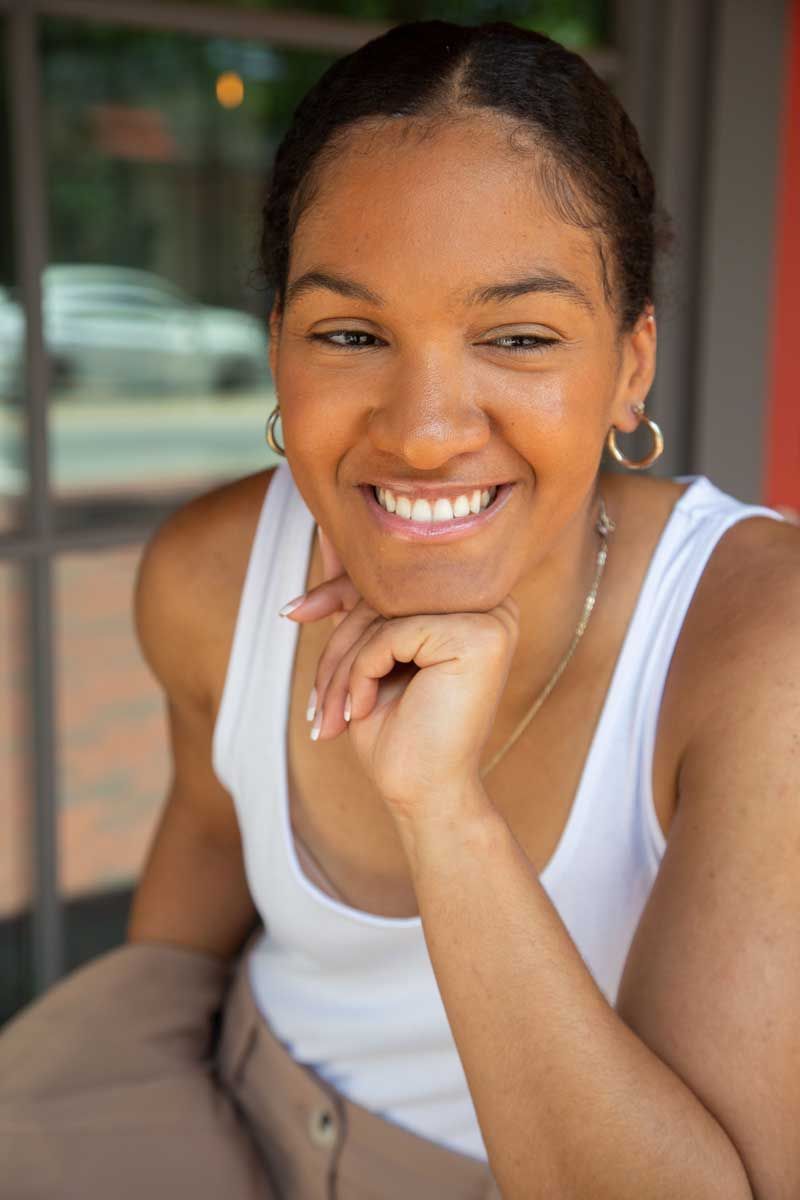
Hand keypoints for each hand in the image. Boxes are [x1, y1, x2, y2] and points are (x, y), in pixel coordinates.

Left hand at [281, 525, 519, 827]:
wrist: (423, 795)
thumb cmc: (398, 730)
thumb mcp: (370, 654)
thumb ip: (361, 600)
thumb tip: (331, 536)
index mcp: (472, 599)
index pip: (393, 576)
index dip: (337, 590)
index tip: (293, 612)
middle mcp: (491, 599)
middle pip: (385, 592)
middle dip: (336, 645)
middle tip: (316, 703)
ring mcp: (491, 614)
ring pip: (383, 612)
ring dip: (341, 666)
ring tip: (330, 716)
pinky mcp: (481, 634)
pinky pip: (392, 633)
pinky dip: (361, 673)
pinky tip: (360, 711)